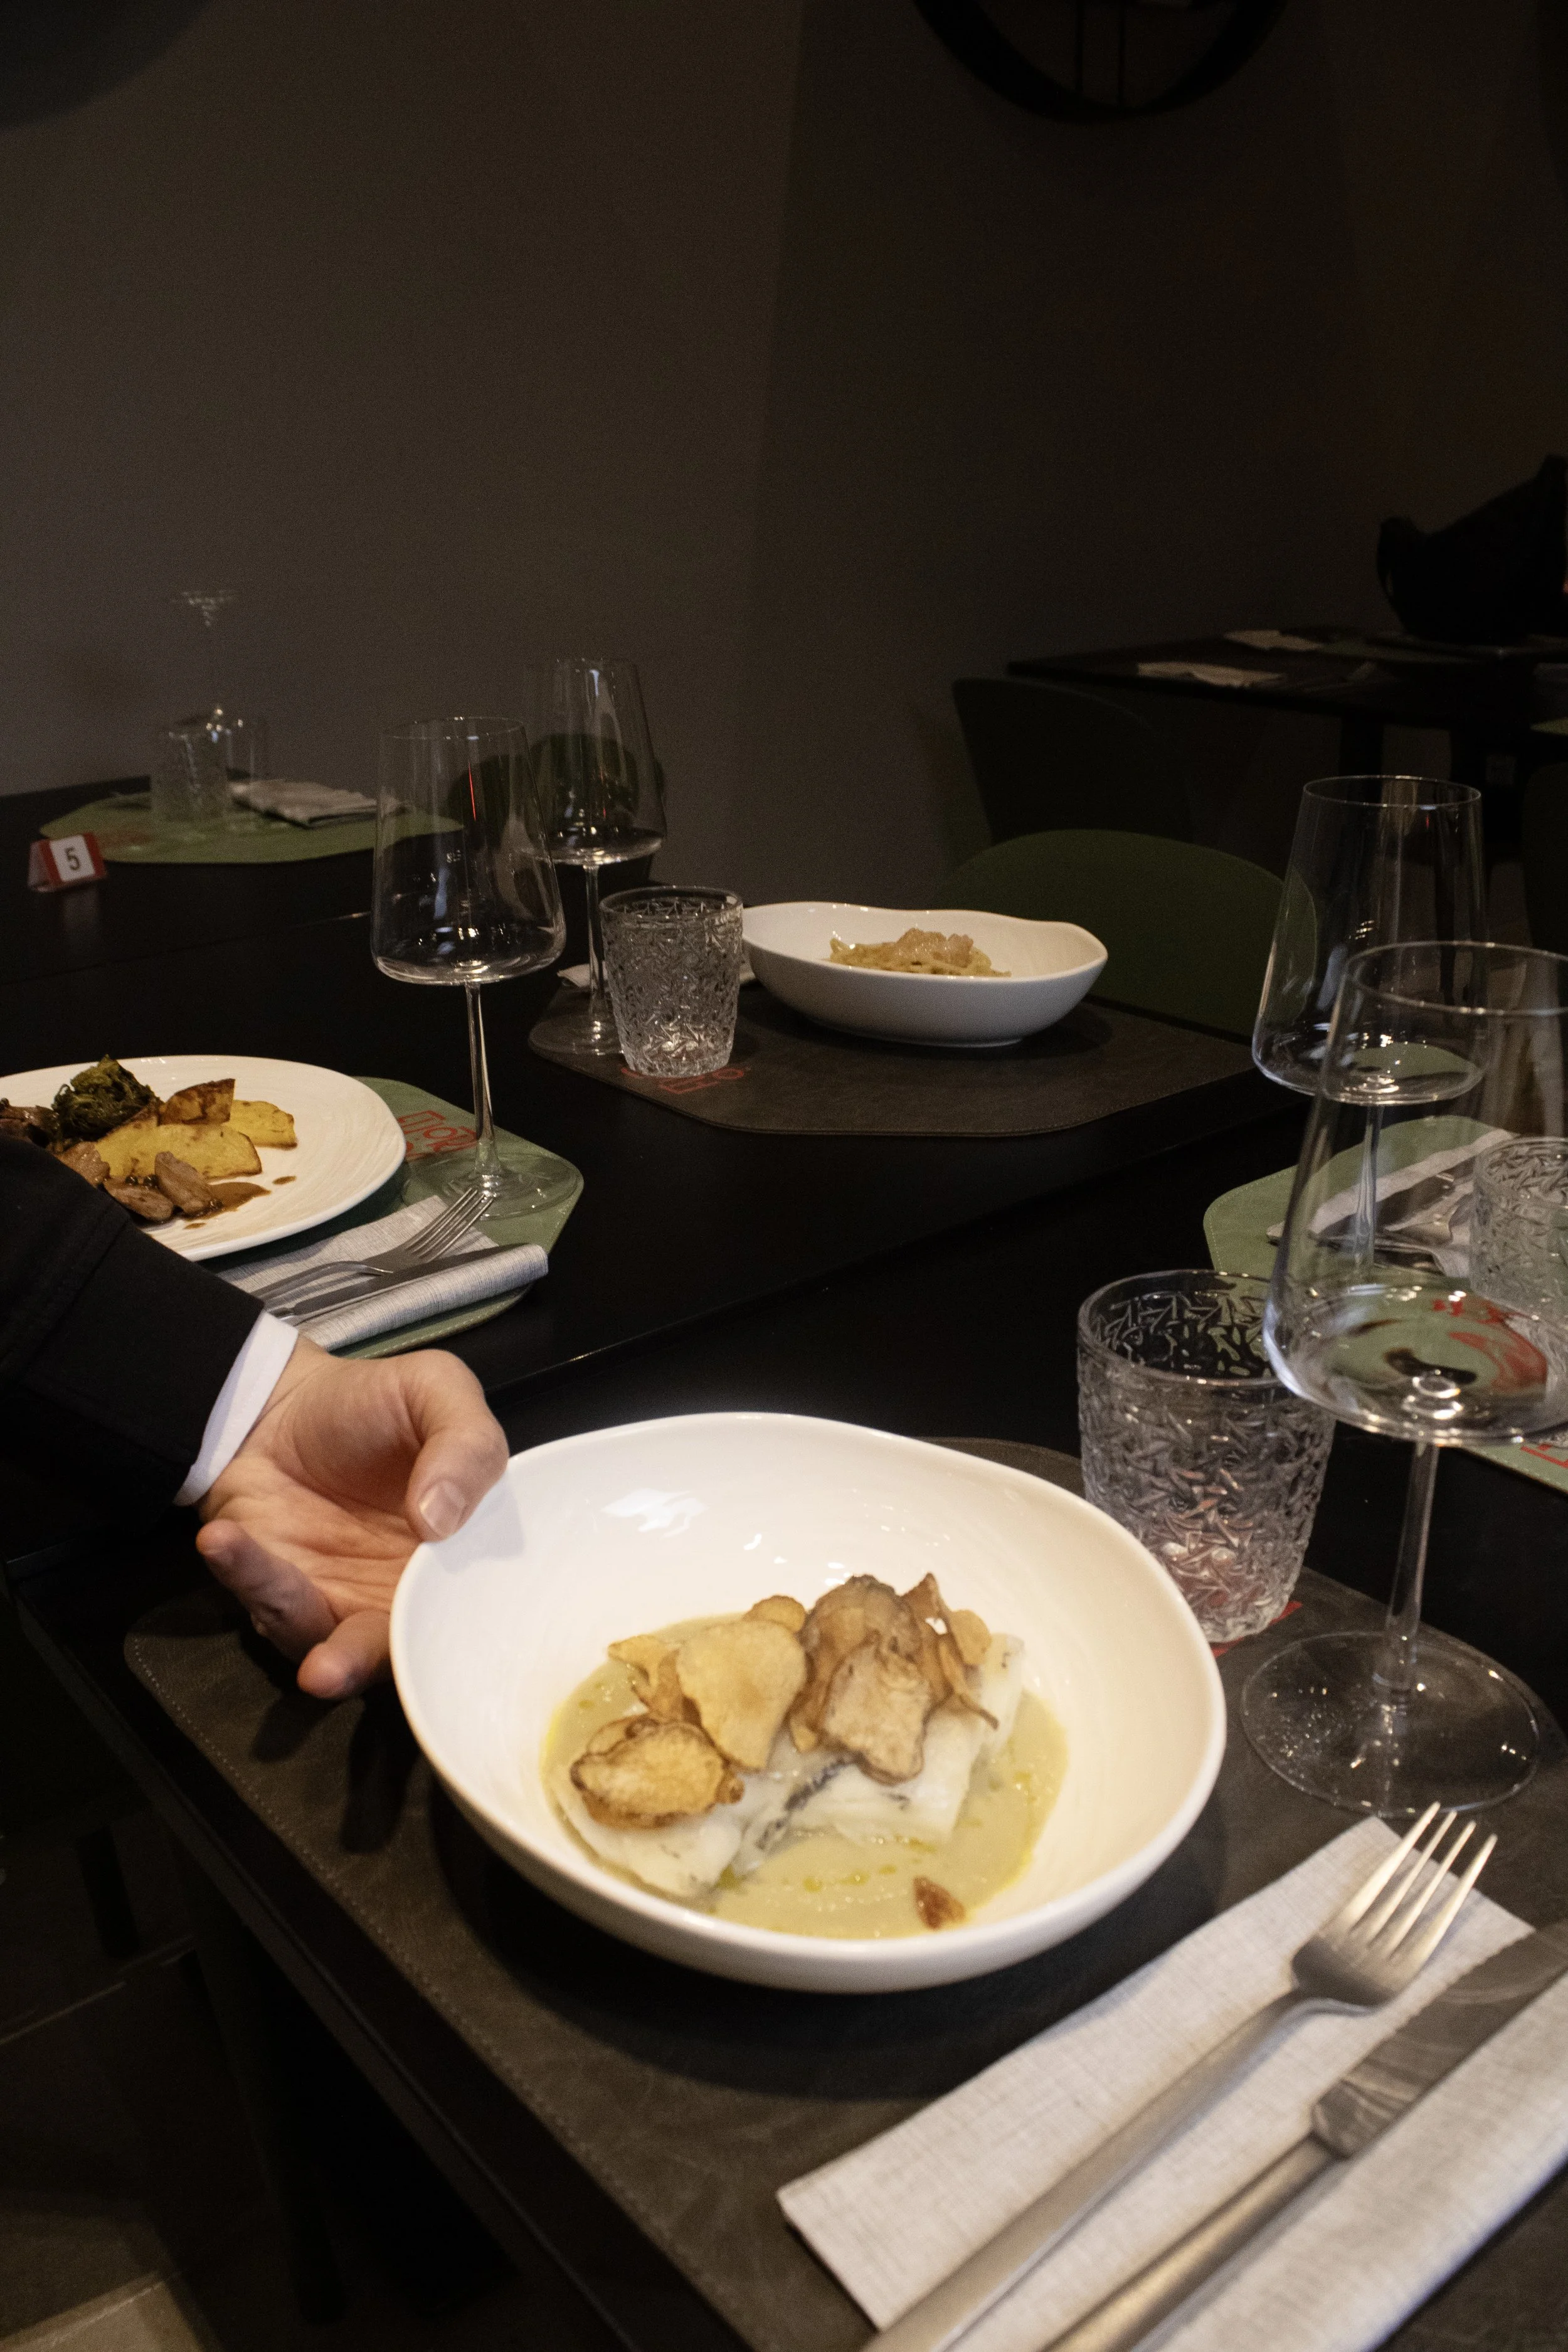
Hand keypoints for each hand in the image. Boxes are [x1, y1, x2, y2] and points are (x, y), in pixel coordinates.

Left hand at [194, 1337, 506, 1698]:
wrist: (286, 1403)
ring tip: (244, 1557)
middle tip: (328, 1670)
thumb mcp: (439, 1391)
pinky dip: (242, 1573)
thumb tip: (442, 1519)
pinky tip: (222, 1539)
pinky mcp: (279, 1594)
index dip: (455, 1633)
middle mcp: (405, 1595)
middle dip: (358, 1666)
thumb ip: (467, 1445)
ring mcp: (340, 1603)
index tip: (426, 1625)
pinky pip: (264, 1600)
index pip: (470, 1614)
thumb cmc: (374, 1403)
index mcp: (461, 1559)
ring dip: (285, 1611)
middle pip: (394, 1655)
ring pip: (319, 1639)